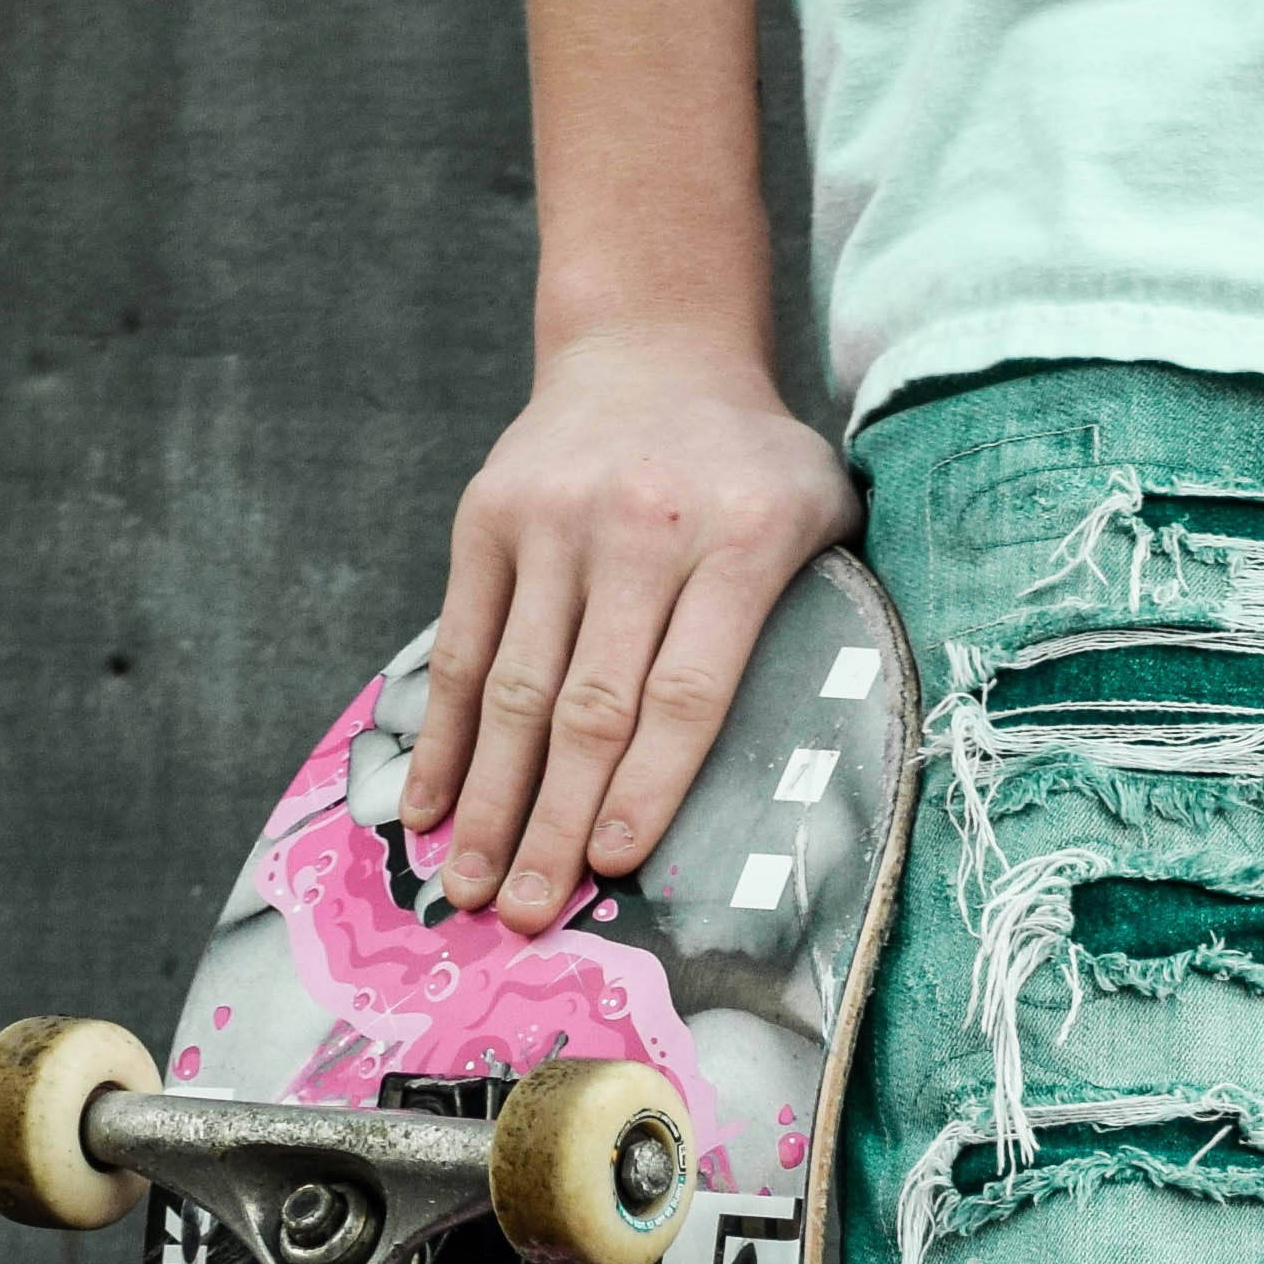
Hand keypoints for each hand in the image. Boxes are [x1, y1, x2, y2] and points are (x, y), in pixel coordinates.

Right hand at [403, 326, 853, 933]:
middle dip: (555, 822)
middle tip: (528, 916)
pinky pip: (462, 644)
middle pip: (590, 704)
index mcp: (739, 537)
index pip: (688, 688)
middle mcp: (640, 527)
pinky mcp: (486, 518)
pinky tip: (432, 809)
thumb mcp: (821, 512)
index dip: (648, 785)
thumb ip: (826, 618)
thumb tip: (831, 771)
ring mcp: (553, 520)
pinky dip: (446, 736)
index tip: (614, 868)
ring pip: (516, 686)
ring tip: (470, 886)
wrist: (651, 347)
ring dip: (490, 799)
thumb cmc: (752, 465)